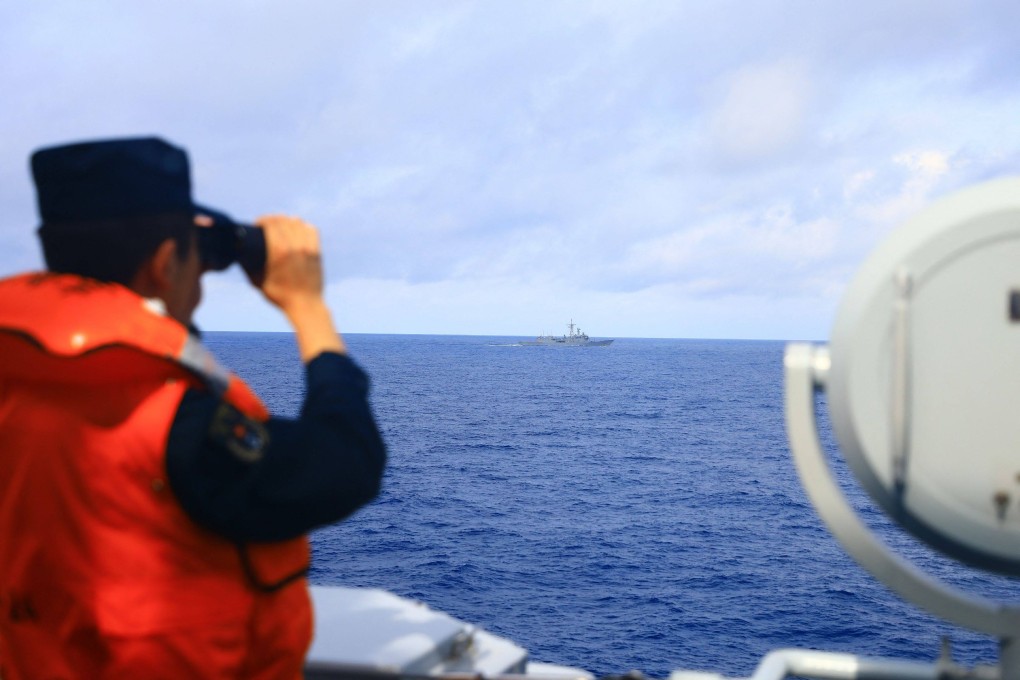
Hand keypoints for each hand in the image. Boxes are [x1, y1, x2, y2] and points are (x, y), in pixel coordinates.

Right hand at [255, 214, 344, 358]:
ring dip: (287, 221)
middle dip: (272, 219)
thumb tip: (239, 254)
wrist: (305, 305)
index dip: (262, 220)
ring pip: (297, 223)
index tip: (257, 224)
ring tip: (281, 224)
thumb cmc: (280, 296)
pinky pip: (312, 230)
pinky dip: (303, 226)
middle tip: (266, 224)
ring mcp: (308, 248)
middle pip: (283, 220)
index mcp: (279, 252)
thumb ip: (248, 266)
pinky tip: (298, 228)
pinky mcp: (317, 252)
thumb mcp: (258, 281)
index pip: (271, 224)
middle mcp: (295, 247)